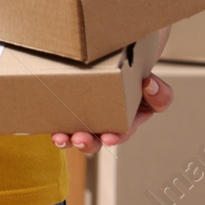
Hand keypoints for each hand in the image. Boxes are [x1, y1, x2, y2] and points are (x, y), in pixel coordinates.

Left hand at [51, 72, 172, 154]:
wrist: (117, 61)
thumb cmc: (136, 78)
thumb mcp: (154, 86)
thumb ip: (160, 93)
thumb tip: (149, 85)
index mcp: (126, 121)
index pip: (122, 132)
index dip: (116, 136)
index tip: (109, 137)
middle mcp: (103, 124)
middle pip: (95, 141)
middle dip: (87, 143)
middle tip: (81, 139)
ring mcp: (83, 118)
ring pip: (74, 135)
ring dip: (67, 139)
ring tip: (60, 138)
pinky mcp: (66, 111)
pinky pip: (57, 122)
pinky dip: (51, 126)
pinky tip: (44, 127)